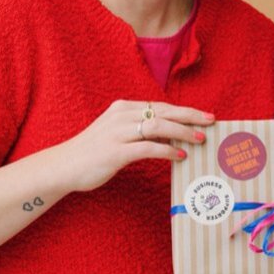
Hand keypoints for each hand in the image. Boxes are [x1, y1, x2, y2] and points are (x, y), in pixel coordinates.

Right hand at [56, 100, 213, 191]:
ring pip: (158, 126)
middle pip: (164, 111)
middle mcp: (121, 116)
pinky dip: (167, 151)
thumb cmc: (93, 153)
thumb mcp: (119, 135)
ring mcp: (117, 133)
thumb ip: (142, 132)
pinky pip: (147, 148)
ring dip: (183, 132)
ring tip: (200, 139)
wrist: (62, 167)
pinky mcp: (115, 151)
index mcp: (123, 108)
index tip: (204, 116)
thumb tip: (172, 137)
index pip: (161, 106)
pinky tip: (180, 156)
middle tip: (211, 122)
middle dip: (191, 116)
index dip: (185, 111)